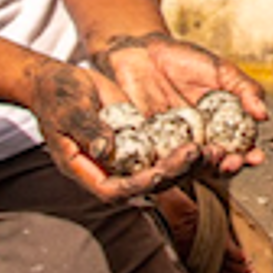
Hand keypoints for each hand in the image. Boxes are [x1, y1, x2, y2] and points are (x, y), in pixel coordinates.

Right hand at [26, 59, 198, 201]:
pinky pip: (166, 148)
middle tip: (199, 153)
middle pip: (148, 182)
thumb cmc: (58, 96)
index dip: (142, 184)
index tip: (162, 170)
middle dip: (176, 172)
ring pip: (164, 168)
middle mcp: (112, 170)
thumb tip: (105, 150)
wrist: (60, 82)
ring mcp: (130, 157)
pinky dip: (187, 144)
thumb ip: (87, 130)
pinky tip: (211, 137)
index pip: (118, 189)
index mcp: (90, 171)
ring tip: (215, 150)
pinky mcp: (142, 140)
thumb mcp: (69, 110)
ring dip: (190, 162)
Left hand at [96, 32, 268, 175]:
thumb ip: (245, 90)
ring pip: (182, 170)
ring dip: (194, 168)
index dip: (247, 157)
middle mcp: (194, 146)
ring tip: (201, 154)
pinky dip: (155, 168)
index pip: (236, 152)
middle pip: (212, 167)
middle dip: (223, 167)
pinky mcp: (139, 148)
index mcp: (217, 133)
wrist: (143, 50)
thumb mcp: (221, 71)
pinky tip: (164, 161)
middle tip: (228, 159)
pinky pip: (146, 165)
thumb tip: (263, 114)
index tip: (255, 156)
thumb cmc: (184, 61)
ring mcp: (167, 149)